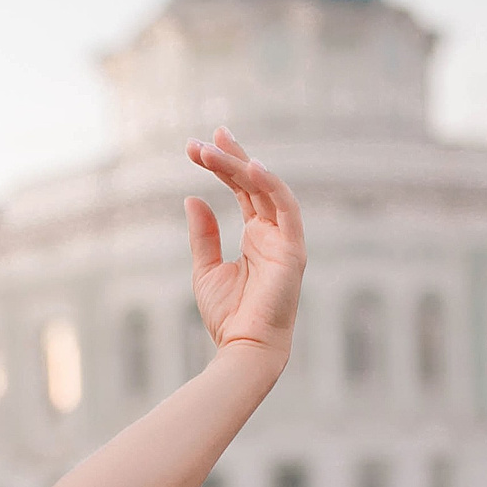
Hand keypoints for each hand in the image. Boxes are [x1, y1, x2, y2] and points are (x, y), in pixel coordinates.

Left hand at [184, 128, 304, 360]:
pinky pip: (286, 209)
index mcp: (257, 236)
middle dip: (229, 157)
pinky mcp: (293, 251)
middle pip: (253, 183)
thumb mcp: (206, 269)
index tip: (200, 145)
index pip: (242, 189)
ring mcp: (286, 240)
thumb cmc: (228, 316)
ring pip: (266, 190)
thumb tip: (193, 198)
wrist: (244, 348)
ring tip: (213, 148)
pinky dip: (271, 186)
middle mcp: (274, 233)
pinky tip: (251, 166)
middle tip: (203, 138)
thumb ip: (203, 234)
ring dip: (241, 166)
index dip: (224, 164)